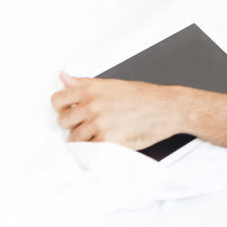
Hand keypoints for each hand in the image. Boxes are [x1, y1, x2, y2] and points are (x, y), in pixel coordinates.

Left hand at [51, 72, 184, 149]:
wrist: (168, 108)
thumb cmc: (146, 97)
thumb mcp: (113, 84)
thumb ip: (85, 84)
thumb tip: (64, 77)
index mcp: (92, 88)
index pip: (58, 99)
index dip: (61, 108)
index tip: (68, 111)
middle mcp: (92, 104)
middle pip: (63, 121)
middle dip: (73, 125)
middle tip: (88, 124)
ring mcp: (98, 122)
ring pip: (75, 138)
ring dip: (84, 138)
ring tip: (101, 134)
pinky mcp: (106, 139)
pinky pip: (89, 148)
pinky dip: (95, 148)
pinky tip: (105, 142)